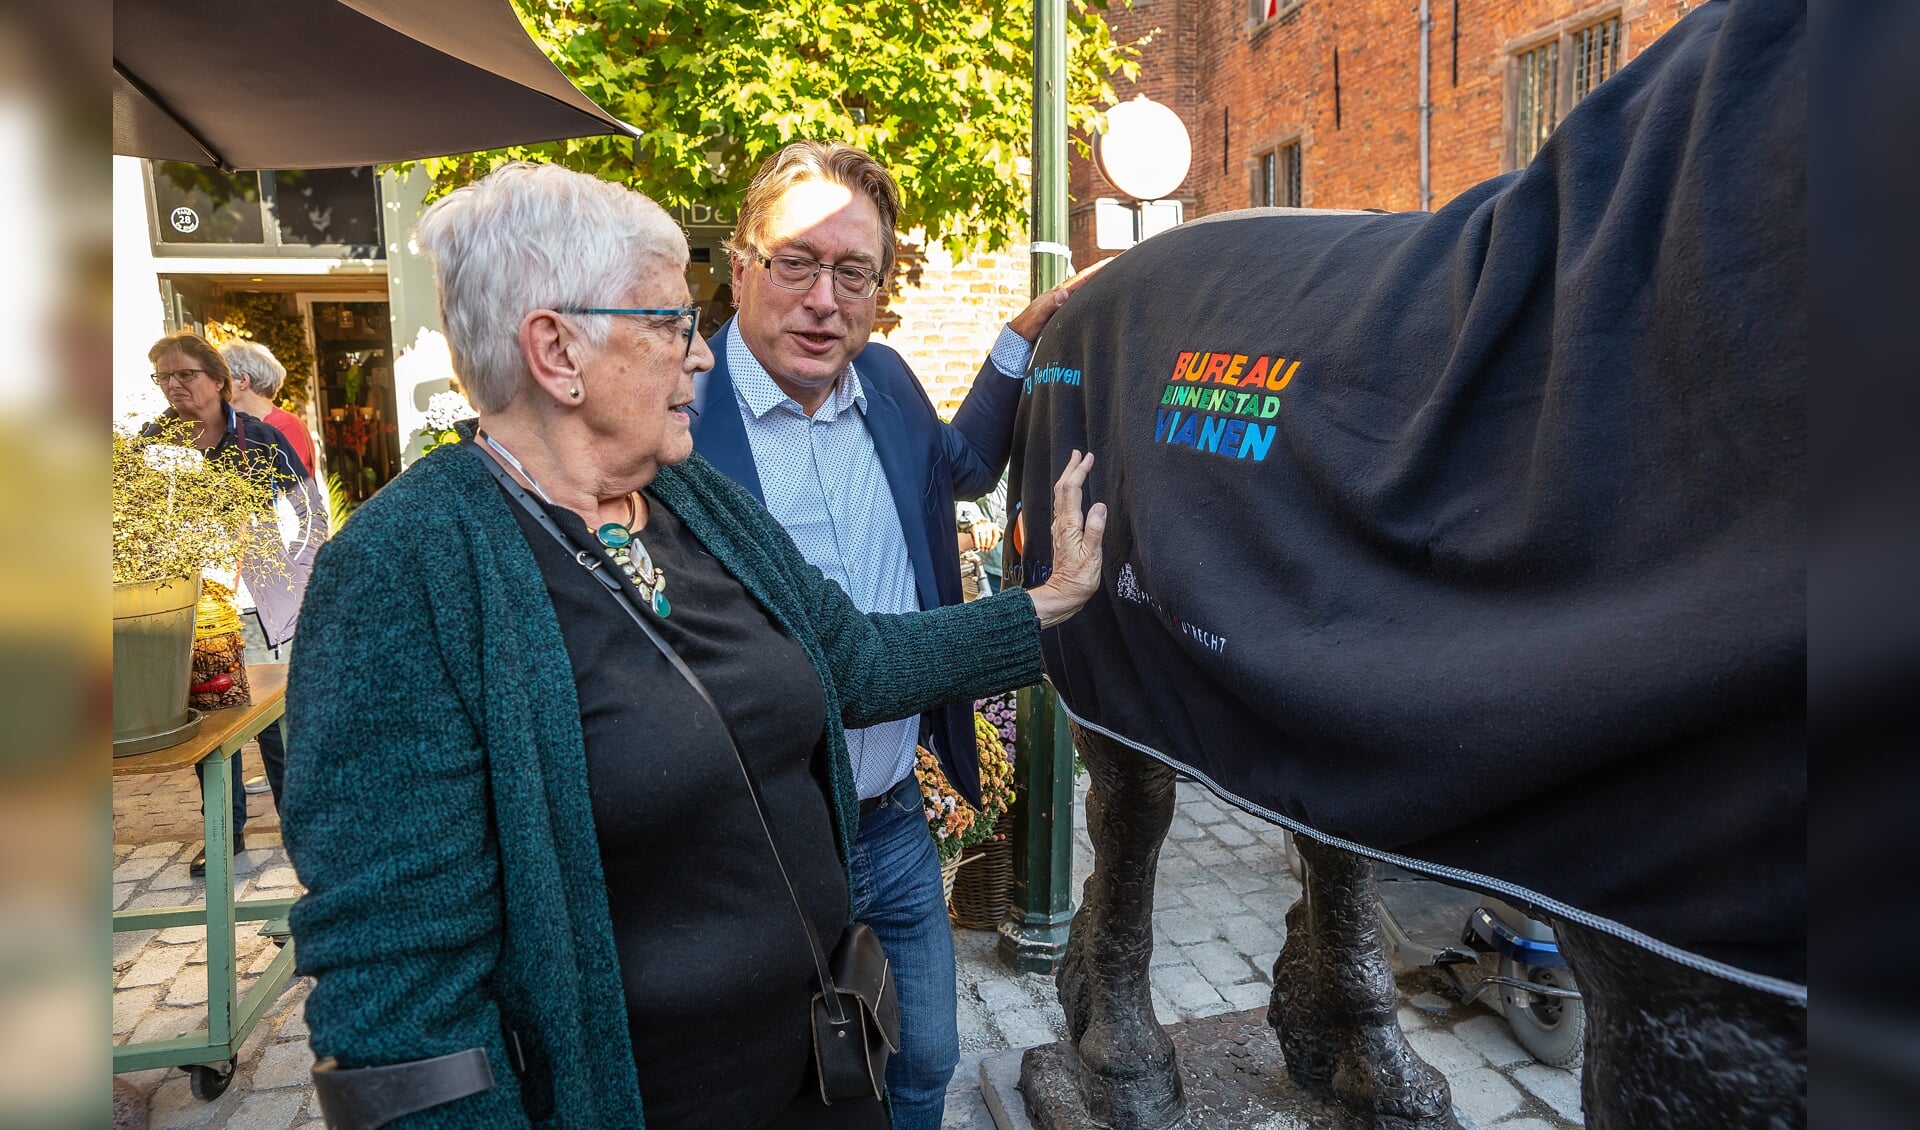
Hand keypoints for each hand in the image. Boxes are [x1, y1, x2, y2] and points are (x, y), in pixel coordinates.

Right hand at [970, 521, 1001, 552]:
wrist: (975, 520)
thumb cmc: (985, 527)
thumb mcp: (993, 529)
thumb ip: (1000, 533)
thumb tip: (1005, 537)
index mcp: (994, 526)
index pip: (996, 535)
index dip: (994, 544)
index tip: (991, 548)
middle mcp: (988, 525)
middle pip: (989, 538)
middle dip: (987, 546)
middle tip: (985, 550)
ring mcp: (981, 526)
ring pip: (983, 538)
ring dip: (982, 545)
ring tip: (981, 548)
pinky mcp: (974, 527)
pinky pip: (976, 537)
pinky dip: (977, 543)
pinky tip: (977, 546)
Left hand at [1007, 258, 1111, 342]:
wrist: (1022, 336)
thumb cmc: (1028, 324)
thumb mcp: (1037, 313)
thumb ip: (1049, 304)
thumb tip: (1064, 294)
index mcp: (1061, 292)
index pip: (1082, 277)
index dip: (1097, 269)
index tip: (1111, 260)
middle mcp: (1067, 295)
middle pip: (1089, 281)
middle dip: (1104, 272)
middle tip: (1121, 264)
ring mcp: (1068, 303)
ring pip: (1089, 291)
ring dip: (1102, 284)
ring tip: (1118, 278)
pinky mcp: (1068, 313)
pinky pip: (1085, 302)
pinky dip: (1095, 298)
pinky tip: (1104, 298)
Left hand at [1026, 450, 1106, 628]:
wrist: (1063, 593)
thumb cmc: (1079, 578)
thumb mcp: (1092, 556)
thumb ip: (1095, 530)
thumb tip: (1100, 506)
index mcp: (1070, 525)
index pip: (1072, 491)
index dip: (1079, 472)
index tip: (1088, 458)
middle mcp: (1061, 523)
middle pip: (1062, 489)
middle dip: (1070, 469)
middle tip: (1079, 453)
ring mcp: (1060, 528)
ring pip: (1060, 496)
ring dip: (1067, 478)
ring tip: (1075, 465)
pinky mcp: (1061, 533)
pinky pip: (1062, 505)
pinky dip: (1067, 491)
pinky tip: (1072, 491)